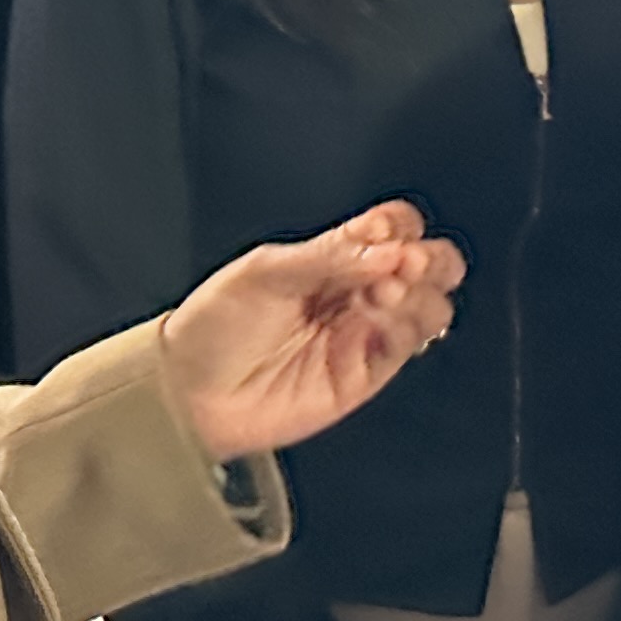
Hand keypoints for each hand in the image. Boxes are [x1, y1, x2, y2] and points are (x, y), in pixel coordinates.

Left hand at [159, 201, 465, 463]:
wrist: (190, 393)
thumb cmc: (213, 327)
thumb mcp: (263, 272)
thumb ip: (329, 257)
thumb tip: (388, 250)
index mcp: (330, 257)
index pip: (390, 228)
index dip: (398, 227)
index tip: (383, 235)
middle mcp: (353, 293)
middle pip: (425, 264)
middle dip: (430, 259)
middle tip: (407, 263)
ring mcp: (362, 334)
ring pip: (427, 306)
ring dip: (420, 294)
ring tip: (384, 296)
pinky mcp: (365, 375)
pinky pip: (407, 346)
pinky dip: (408, 328)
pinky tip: (382, 320)